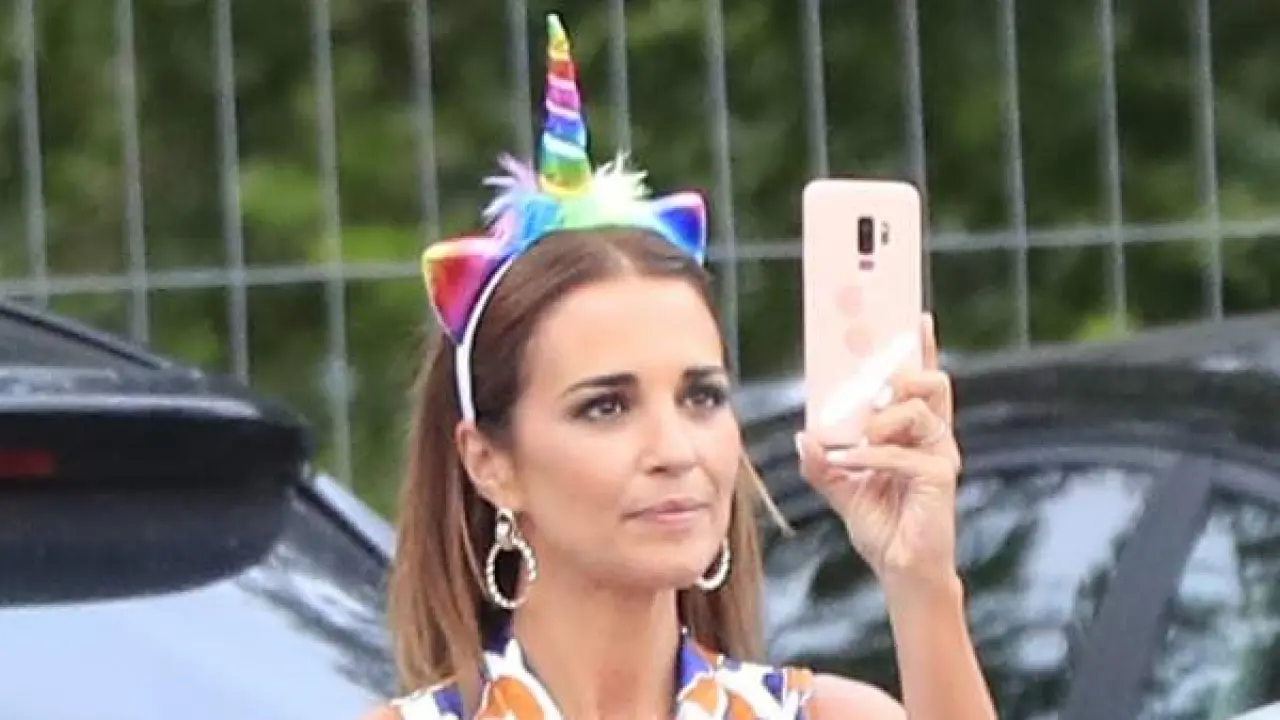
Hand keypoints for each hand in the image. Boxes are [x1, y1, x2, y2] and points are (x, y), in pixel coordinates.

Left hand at [796, 314, 962, 589]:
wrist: (900, 568)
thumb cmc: (880, 524)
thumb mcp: (841, 486)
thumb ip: (822, 460)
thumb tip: (803, 435)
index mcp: (914, 431)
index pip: (922, 380)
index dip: (922, 347)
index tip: (916, 316)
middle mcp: (933, 437)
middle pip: (930, 382)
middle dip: (900, 374)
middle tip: (871, 386)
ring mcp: (940, 455)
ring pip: (915, 410)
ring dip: (878, 420)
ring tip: (856, 438)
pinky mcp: (939, 477)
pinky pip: (901, 452)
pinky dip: (869, 456)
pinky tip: (850, 464)